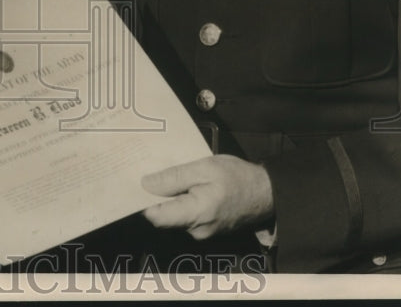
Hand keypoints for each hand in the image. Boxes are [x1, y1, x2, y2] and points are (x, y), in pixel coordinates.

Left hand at [141, 155, 273, 239]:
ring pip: (175, 216)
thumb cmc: (237, 177)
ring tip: (166, 176)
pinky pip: (186, 217)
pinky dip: (181, 202)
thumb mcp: (204, 168)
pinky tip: (183, 186)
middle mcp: (197, 230)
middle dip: (155, 197)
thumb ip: (174, 177)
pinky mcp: (207, 229)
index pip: (156, 217)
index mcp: (195, 214)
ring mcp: (203, 232)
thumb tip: (146, 184)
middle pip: (164, 217)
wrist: (266, 193)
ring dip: (169, 199)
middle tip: (148, 174)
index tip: (134, 184)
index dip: (142, 201)